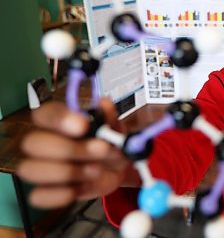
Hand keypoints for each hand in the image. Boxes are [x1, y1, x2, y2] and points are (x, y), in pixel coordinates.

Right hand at [17, 98, 136, 208]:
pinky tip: (82, 187)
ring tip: (97, 170)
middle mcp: (42, 141)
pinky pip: (38, 196)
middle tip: (101, 149)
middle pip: (33, 143)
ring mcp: (40, 167)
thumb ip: (108, 115)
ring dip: (67, 172)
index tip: (83, 125)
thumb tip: (103, 103)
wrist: (117, 167)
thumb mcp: (113, 126)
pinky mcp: (45, 191)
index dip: (60, 119)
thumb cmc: (109, 142)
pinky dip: (60, 194)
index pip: (44, 114)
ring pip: (29, 169)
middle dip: (69, 149)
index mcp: (57, 120)